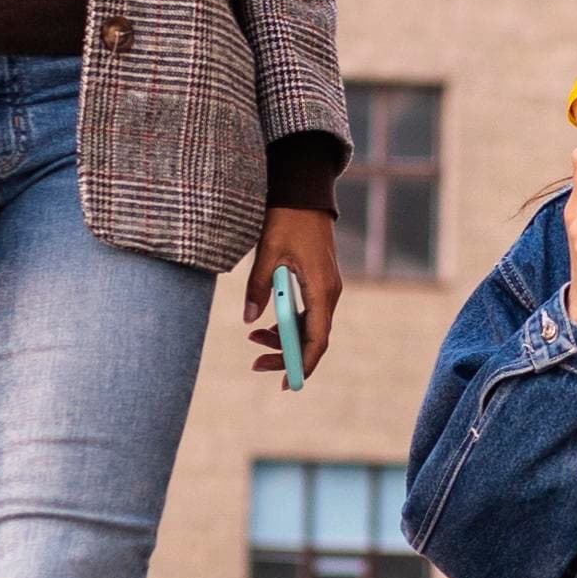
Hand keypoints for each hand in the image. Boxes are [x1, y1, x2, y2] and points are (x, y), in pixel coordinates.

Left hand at [245, 207, 341, 379]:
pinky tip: (264, 325)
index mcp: (320, 288)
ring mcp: (325, 288)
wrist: (303, 194)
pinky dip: (287, 323)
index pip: (317, 338)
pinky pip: (306, 313)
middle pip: (312, 338)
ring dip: (283, 338)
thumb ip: (258, 287)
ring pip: (308, 327)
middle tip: (255, 364)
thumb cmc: (287, 219)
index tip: (287, 383)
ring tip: (252, 340)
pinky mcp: (317, 282)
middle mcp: (328, 292)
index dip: (303, 364)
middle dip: (286, 355)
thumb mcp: (267, 253)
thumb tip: (248, 319)